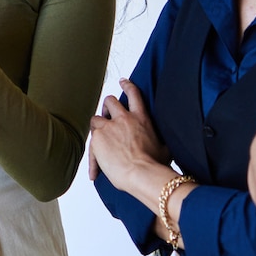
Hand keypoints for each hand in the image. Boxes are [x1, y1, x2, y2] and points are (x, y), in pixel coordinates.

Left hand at [91, 79, 173, 201]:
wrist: (142, 174)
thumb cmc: (155, 165)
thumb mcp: (164, 147)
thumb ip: (160, 140)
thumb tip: (165, 144)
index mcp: (141, 119)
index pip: (134, 94)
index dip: (127, 86)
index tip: (123, 82)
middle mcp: (124, 119)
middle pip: (110, 101)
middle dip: (107, 107)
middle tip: (107, 115)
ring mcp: (109, 127)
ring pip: (96, 118)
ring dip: (97, 127)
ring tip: (100, 141)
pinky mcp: (98, 138)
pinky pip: (91, 143)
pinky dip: (93, 156)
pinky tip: (95, 170)